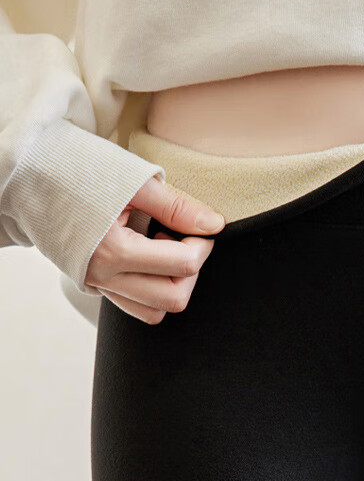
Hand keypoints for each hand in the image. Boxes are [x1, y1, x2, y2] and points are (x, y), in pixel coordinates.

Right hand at [85, 176, 224, 323]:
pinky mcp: (94, 286)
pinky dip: (151, 289)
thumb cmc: (81, 169)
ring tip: (161, 248)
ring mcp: (97, 285)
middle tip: (182, 238)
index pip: (183, 264)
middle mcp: (103, 276)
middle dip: (191, 270)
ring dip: (171, 285)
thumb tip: (215, 226)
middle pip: (173, 298)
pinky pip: (134, 305)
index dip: (203, 245)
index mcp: (113, 249)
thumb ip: (177, 207)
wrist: (31, 174)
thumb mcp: (134, 181)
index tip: (199, 226)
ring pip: (154, 311)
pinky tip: (147, 257)